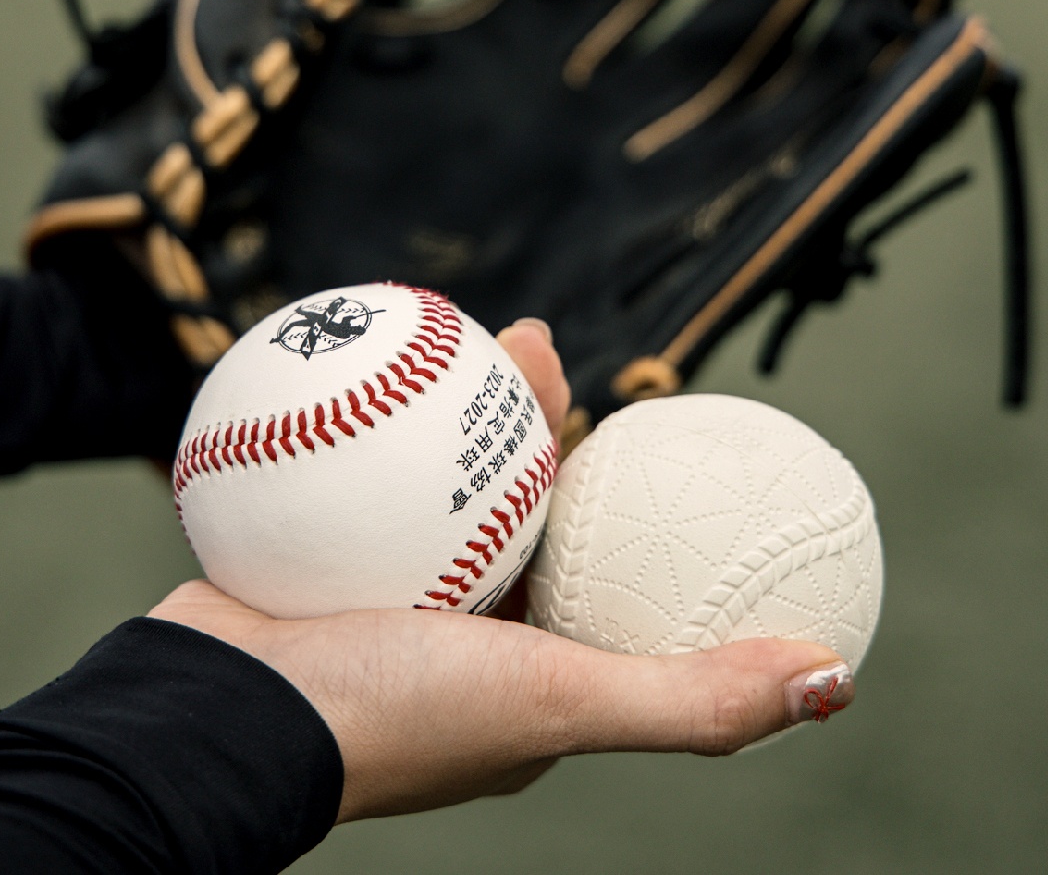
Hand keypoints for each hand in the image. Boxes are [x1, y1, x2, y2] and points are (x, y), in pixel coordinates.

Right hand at [149, 315, 850, 822]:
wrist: (213, 719)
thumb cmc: (389, 717)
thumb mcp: (558, 702)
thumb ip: (689, 698)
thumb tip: (835, 677)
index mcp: (512, 672)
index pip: (587, 563)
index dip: (618, 491)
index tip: (638, 418)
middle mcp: (439, 635)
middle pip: (497, 505)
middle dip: (525, 423)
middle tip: (536, 346)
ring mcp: (355, 595)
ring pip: (411, 478)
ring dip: (435, 402)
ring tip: (460, 328)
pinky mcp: (282, 559)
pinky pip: (324, 470)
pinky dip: (340, 412)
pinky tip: (349, 345)